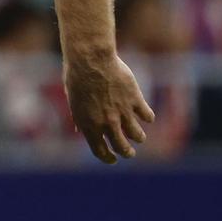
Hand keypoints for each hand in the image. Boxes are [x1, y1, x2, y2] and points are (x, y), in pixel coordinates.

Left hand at [63, 49, 153, 163]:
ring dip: (139, 138)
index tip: (113, 160)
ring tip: (139, 137)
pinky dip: (147, 117)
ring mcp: (123, 113)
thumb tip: (81, 131)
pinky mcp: (136, 100)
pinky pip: (147, 116)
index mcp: (89, 125)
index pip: (100, 151)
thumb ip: (80, 118)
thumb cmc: (77, 78)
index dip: (108, 158)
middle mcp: (107, 123)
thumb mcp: (74, 101)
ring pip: (138, 135)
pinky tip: (146, 115)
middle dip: (127, 152)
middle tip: (129, 153)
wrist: (90, 60)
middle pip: (122, 147)